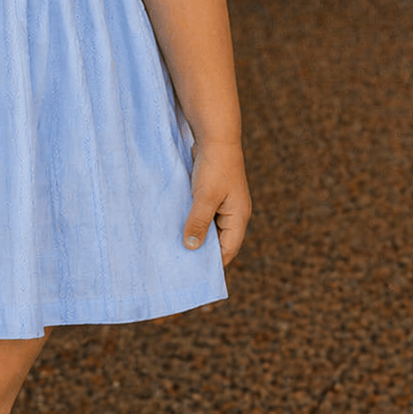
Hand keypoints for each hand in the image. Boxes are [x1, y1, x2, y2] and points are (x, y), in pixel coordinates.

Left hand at [182, 140, 250, 265]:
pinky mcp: (211, 194)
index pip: (227, 250)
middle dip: (202, 252)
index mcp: (238, 217)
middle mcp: (233, 213)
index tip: (195, 277)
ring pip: (208, 227)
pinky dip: (191, 220)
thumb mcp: (205, 197)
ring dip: (194, 234)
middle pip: (218, 241)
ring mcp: (223, 203)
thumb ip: (199, 222)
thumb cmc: (214, 167)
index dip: (213, 264)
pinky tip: (174, 226)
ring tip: (174, 248)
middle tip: (180, 265)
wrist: (215, 136)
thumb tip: (191, 247)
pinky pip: (202, 214)